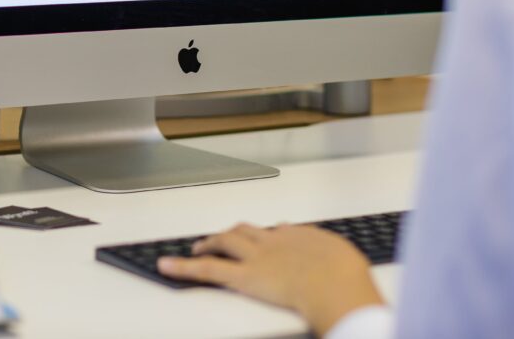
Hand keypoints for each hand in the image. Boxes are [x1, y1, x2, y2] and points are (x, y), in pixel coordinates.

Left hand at [158, 223, 384, 335]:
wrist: (335, 283)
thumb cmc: (346, 275)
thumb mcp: (345, 258)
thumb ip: (333, 256)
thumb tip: (334, 258)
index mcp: (299, 236)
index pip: (278, 231)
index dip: (268, 235)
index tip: (266, 237)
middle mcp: (274, 240)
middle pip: (245, 231)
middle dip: (231, 234)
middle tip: (220, 238)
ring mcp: (256, 256)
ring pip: (224, 241)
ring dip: (209, 242)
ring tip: (198, 247)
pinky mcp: (243, 276)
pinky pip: (207, 269)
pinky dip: (184, 266)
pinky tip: (168, 265)